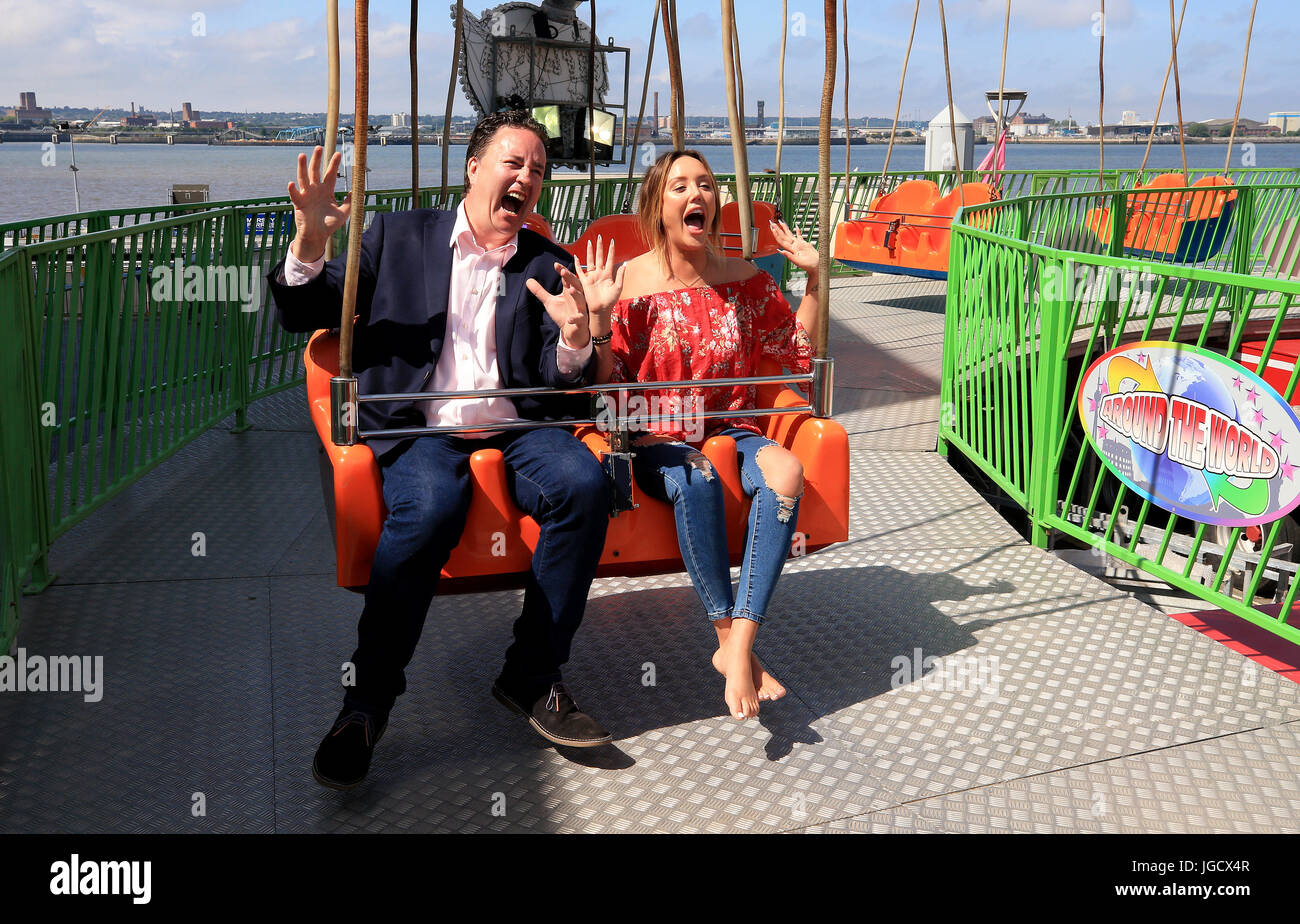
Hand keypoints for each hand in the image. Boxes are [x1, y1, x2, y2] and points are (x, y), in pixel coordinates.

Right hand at [287, 146, 349, 261]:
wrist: (317, 236)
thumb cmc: (329, 224)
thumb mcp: (343, 213)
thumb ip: (349, 202)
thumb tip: (357, 192)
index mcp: (326, 191)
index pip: (330, 174)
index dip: (333, 164)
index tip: (338, 153)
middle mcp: (315, 190)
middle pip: (316, 171)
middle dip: (317, 159)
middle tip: (319, 147)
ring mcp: (306, 195)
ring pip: (303, 178)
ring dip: (302, 167)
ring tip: (302, 155)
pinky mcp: (299, 203)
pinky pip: (295, 195)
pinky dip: (292, 189)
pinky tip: (291, 183)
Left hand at [527, 262, 590, 348]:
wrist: (572, 331)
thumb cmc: (563, 314)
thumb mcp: (549, 302)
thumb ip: (540, 291)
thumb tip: (528, 280)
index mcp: (570, 291)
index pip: (567, 278)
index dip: (562, 271)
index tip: (555, 264)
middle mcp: (577, 298)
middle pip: (576, 285)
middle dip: (570, 278)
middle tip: (563, 271)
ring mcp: (580, 309)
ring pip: (581, 300)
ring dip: (576, 295)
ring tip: (570, 290)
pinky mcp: (581, 321)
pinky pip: (579, 319)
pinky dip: (575, 318)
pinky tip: (569, 319)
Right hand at [574, 235, 624, 329]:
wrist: (601, 309)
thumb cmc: (610, 300)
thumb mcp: (618, 287)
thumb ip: (620, 275)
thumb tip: (625, 264)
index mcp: (608, 274)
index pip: (610, 259)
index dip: (611, 250)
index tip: (612, 241)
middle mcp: (600, 273)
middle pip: (599, 257)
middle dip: (600, 247)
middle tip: (600, 236)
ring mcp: (592, 276)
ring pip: (590, 261)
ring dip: (590, 252)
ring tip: (590, 242)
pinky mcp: (585, 281)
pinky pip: (580, 271)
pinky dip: (577, 264)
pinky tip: (575, 256)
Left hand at [770, 219, 818, 277]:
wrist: (816, 265)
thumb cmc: (808, 265)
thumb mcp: (798, 261)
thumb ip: (789, 256)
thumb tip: (780, 251)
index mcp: (792, 250)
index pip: (782, 240)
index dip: (777, 234)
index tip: (773, 228)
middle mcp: (794, 246)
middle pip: (784, 236)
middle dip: (778, 229)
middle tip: (772, 223)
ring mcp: (798, 244)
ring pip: (790, 234)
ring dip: (785, 228)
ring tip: (781, 222)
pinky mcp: (804, 244)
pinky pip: (800, 236)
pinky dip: (798, 231)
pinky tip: (796, 226)